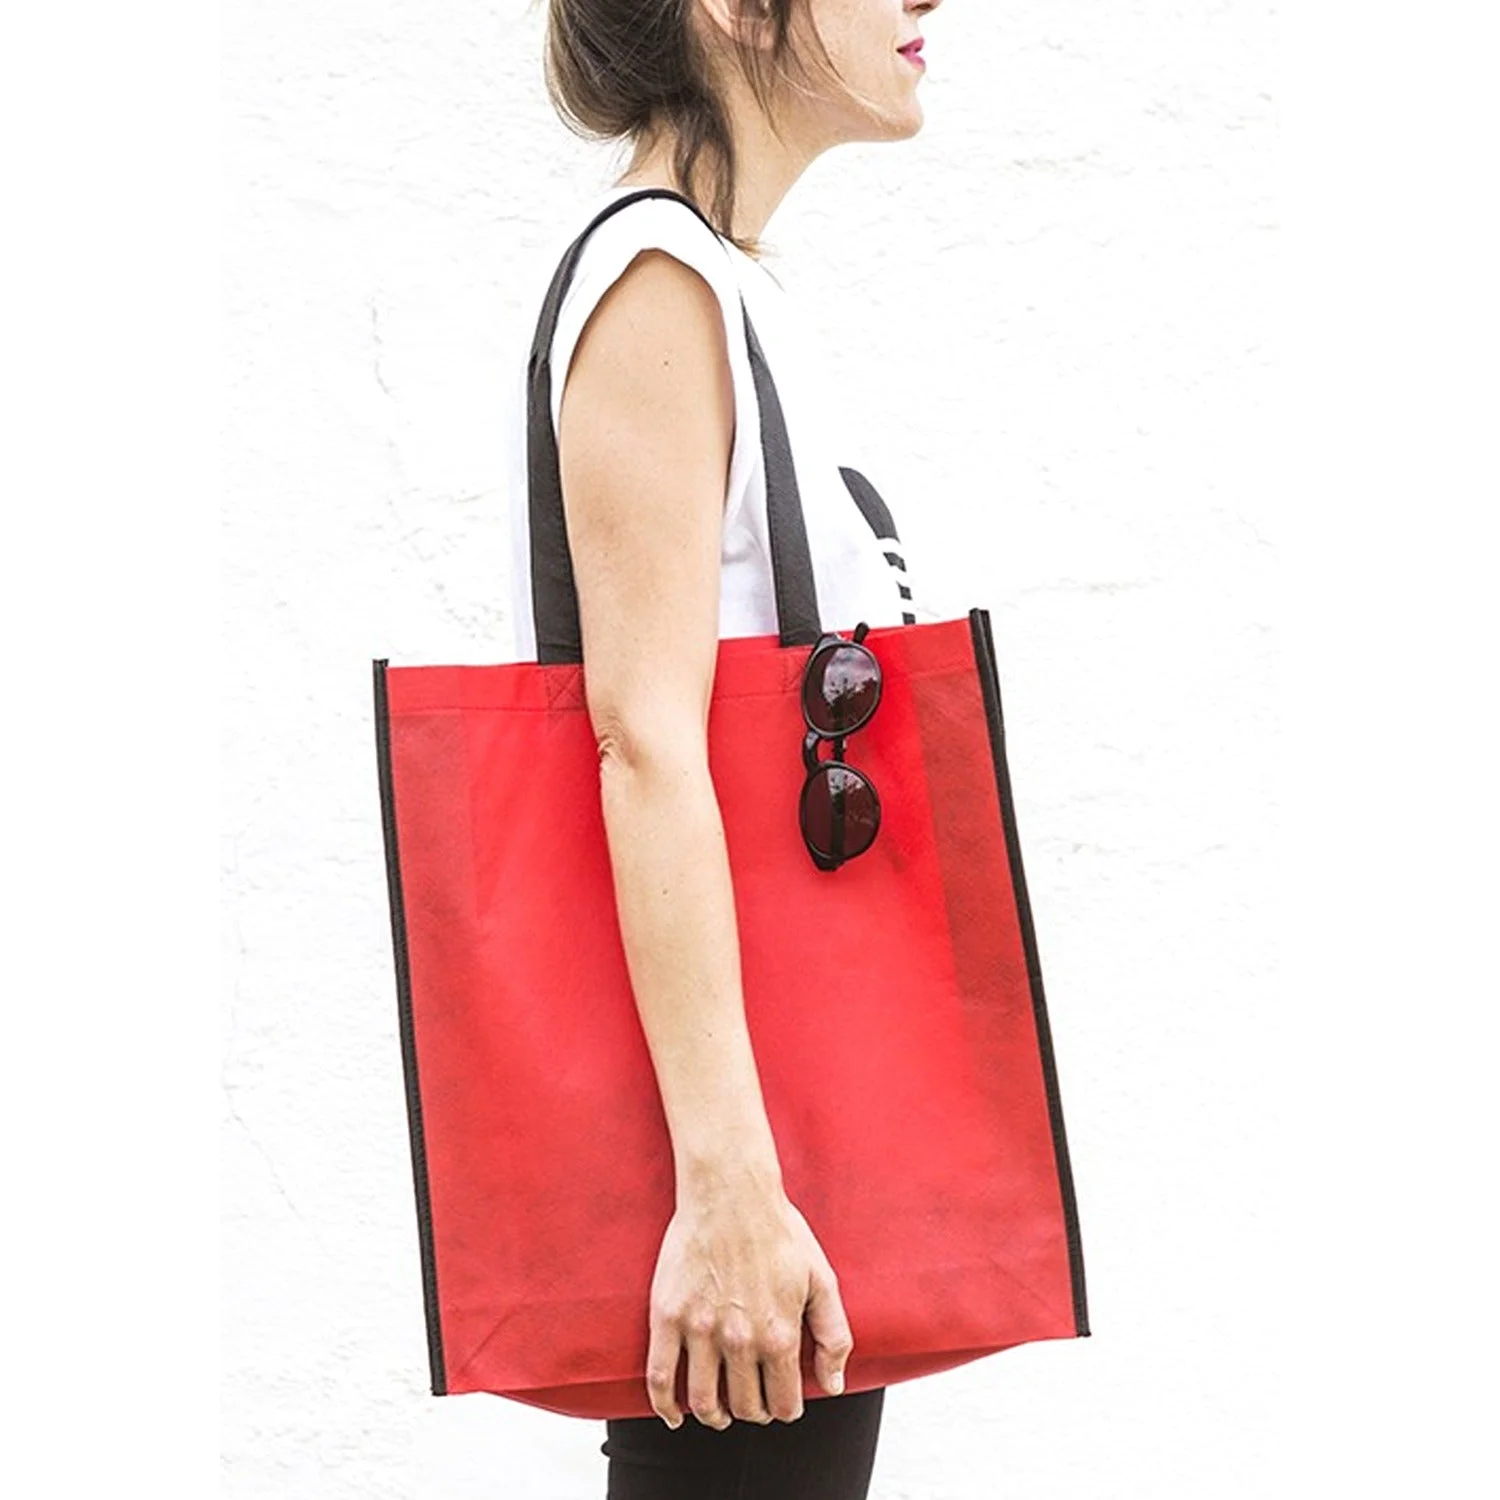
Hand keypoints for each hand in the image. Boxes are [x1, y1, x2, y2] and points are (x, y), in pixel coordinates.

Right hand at [644, 1177, 852, 1427]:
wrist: (731, 1192)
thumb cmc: (779, 1231)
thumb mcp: (821, 1279)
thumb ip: (833, 1335)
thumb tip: (833, 1385)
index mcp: (778, 1334)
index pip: (782, 1404)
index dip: (785, 1409)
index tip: (782, 1402)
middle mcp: (739, 1340)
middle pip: (745, 1407)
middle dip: (753, 1412)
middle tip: (753, 1401)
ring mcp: (700, 1330)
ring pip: (704, 1402)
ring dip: (714, 1416)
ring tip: (720, 1412)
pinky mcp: (668, 1316)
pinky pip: (660, 1377)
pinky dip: (665, 1407)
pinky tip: (675, 1415)